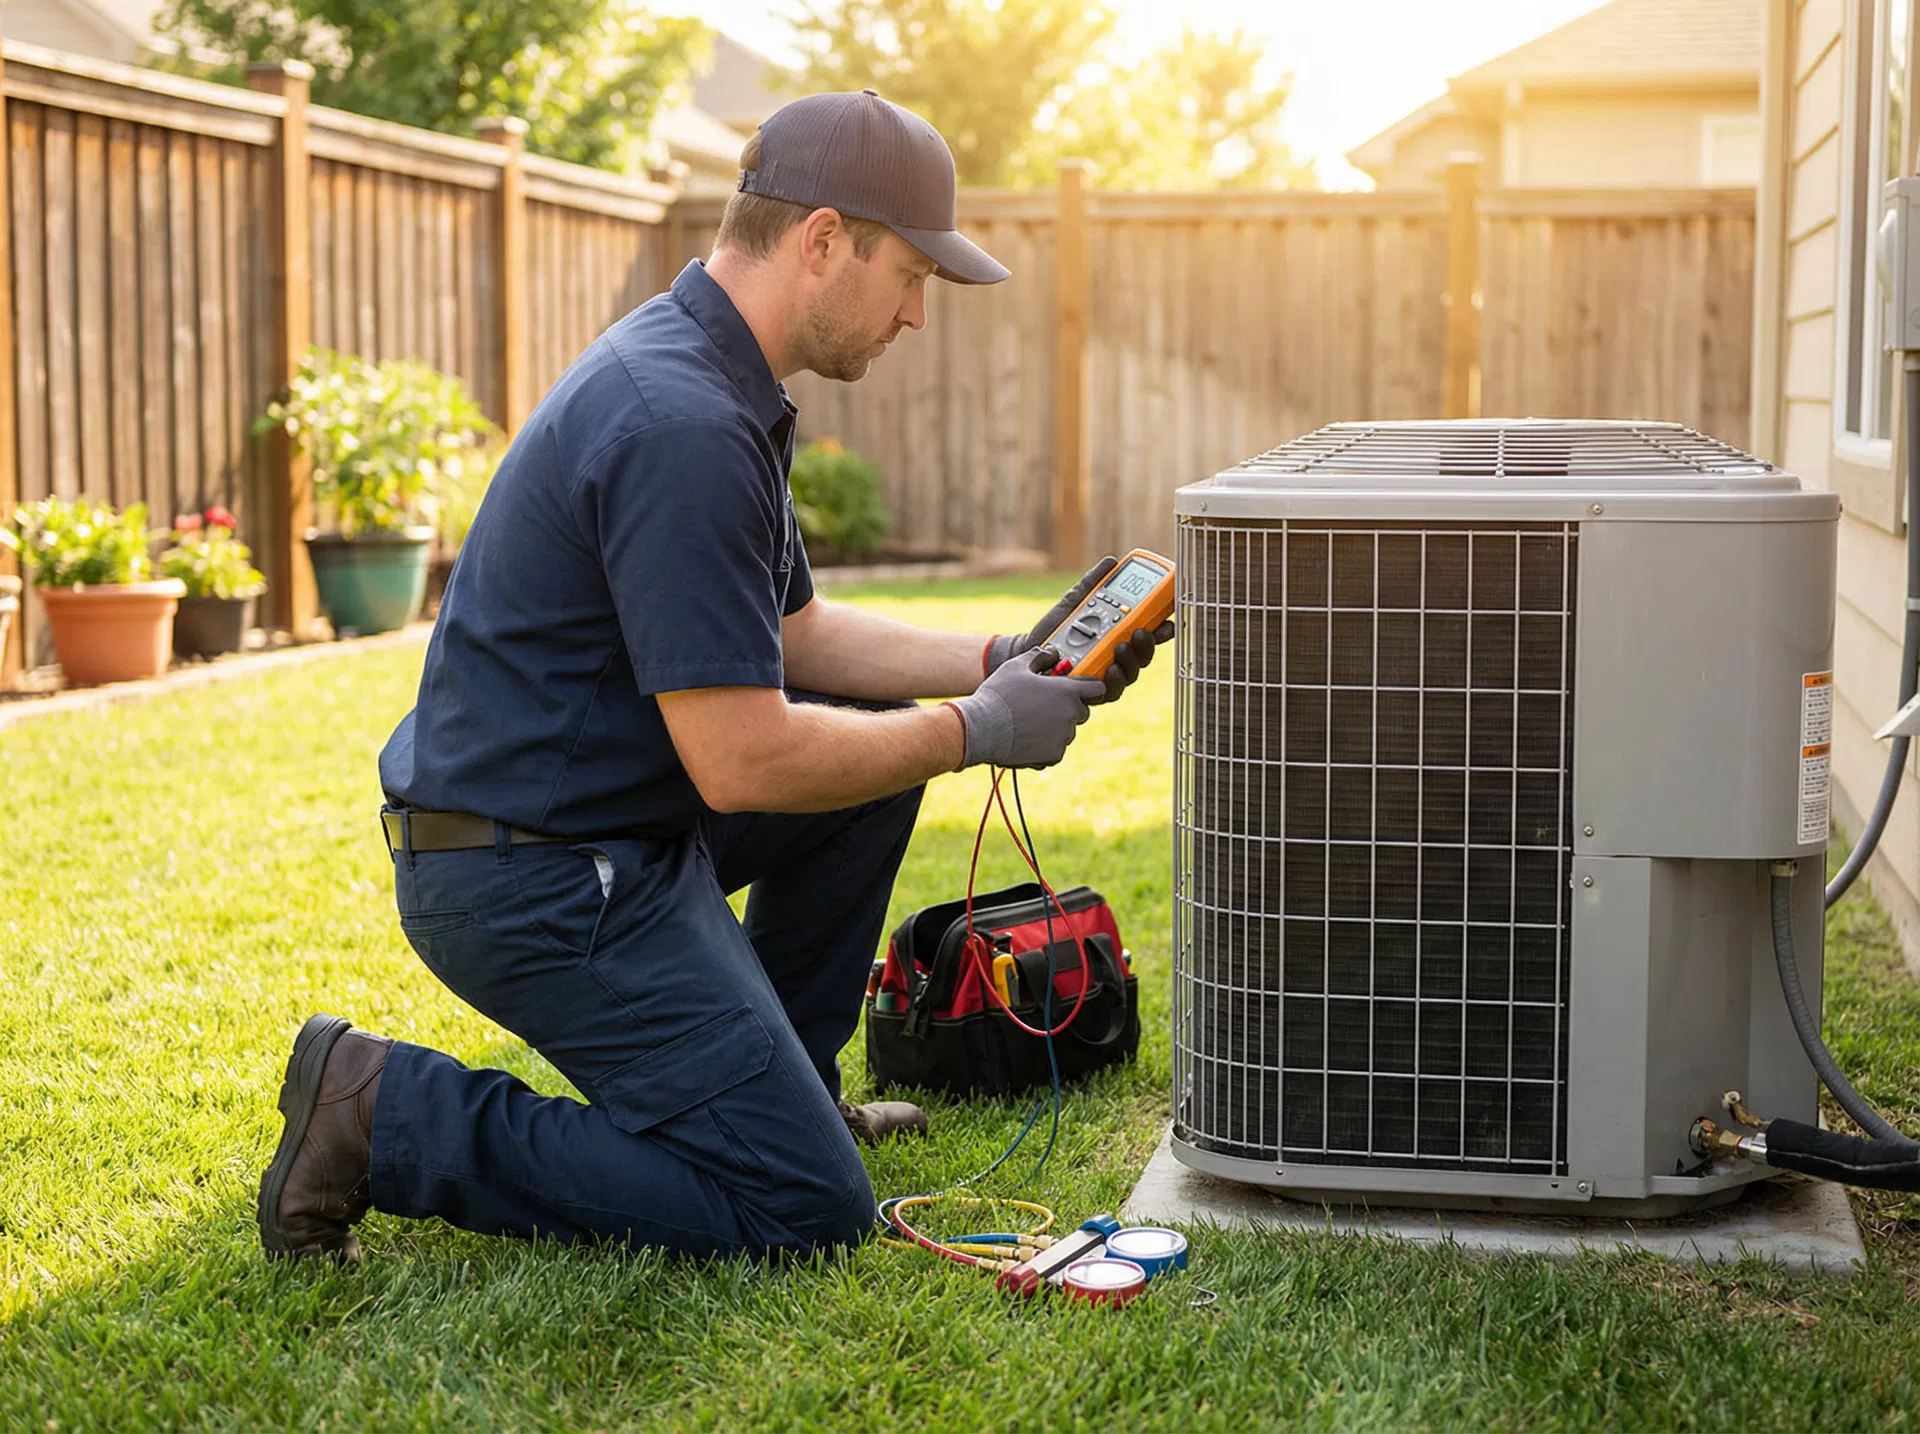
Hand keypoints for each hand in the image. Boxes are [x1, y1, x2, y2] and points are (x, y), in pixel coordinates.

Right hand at [946, 648, 1105, 769]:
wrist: (981, 729)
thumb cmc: (999, 694)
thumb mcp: (1016, 666)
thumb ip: (1039, 656)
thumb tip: (1052, 653)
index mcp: (1066, 691)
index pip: (1097, 689)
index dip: (1089, 687)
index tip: (1078, 688)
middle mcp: (1070, 714)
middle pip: (1081, 711)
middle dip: (1067, 708)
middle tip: (1043, 705)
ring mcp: (1063, 737)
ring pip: (1067, 731)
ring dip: (1055, 727)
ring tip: (1029, 722)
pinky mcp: (1053, 756)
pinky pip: (1056, 749)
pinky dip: (1045, 745)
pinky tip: (1025, 737)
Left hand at [984, 557, 1174, 704]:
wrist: (1027, 652)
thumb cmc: (1054, 630)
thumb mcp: (1074, 603)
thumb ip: (1093, 584)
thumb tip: (1111, 562)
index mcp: (1118, 636)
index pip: (1148, 632)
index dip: (1163, 627)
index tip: (1171, 618)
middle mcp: (1116, 658)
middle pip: (1144, 654)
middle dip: (1149, 643)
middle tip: (1142, 630)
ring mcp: (1105, 676)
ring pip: (1131, 673)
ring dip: (1132, 660)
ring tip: (1122, 645)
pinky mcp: (1090, 692)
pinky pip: (1109, 690)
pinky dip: (1113, 680)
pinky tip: (1109, 669)